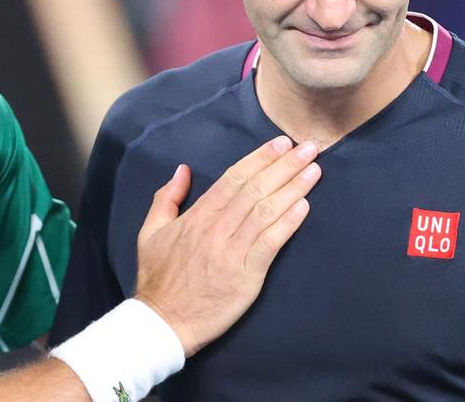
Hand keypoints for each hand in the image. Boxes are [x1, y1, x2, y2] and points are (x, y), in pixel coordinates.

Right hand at [132, 136, 320, 355]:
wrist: (163, 322)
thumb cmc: (158, 279)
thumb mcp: (150, 232)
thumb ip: (166, 198)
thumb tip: (183, 170)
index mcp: (197, 216)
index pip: (234, 178)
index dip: (260, 158)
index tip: (281, 143)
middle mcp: (217, 229)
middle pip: (255, 189)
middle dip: (284, 165)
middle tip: (308, 147)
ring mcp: (232, 252)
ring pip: (266, 211)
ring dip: (293, 188)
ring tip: (314, 170)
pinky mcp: (246, 276)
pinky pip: (270, 244)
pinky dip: (288, 223)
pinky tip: (304, 206)